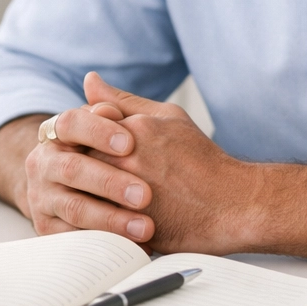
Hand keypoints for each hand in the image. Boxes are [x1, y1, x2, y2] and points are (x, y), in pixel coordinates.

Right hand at [17, 73, 157, 242]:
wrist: (81, 193)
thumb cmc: (107, 156)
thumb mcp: (117, 129)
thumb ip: (112, 108)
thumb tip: (93, 80)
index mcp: (57, 133)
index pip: (71, 123)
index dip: (98, 131)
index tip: (130, 143)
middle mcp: (43, 163)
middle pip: (72, 169)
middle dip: (110, 182)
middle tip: (145, 194)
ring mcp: (42, 198)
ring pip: (74, 208)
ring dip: (111, 219)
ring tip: (146, 227)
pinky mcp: (47, 230)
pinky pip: (72, 239)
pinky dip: (103, 243)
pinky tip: (131, 247)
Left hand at [83, 75, 256, 253]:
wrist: (232, 205)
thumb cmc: (201, 159)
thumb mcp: (167, 117)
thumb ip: (123, 100)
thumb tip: (89, 80)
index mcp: (132, 129)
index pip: (81, 124)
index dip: (84, 134)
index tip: (96, 144)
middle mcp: (124, 159)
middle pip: (75, 156)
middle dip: (79, 161)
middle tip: (95, 170)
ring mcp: (124, 194)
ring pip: (79, 188)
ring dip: (81, 189)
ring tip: (97, 192)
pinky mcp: (126, 226)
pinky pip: (90, 220)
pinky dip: (88, 217)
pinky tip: (98, 214)